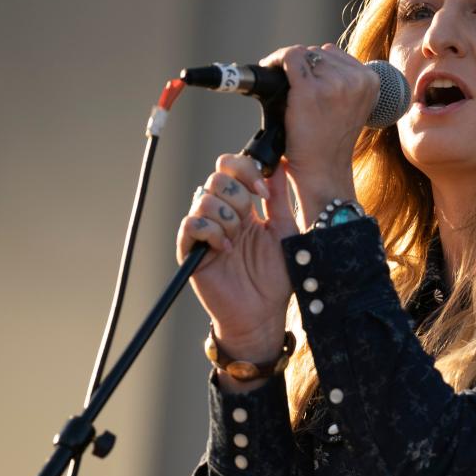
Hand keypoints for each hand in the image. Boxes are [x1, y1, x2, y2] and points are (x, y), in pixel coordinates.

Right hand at [177, 152, 298, 363]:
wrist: (263, 311)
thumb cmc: (276, 275)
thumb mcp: (285, 230)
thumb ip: (280, 198)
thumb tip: (281, 164)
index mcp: (243, 206)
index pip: (231, 168)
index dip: (246, 170)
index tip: (263, 191)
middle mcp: (221, 214)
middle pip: (216, 178)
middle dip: (238, 195)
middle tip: (251, 219)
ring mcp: (205, 230)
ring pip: (204, 199)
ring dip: (227, 218)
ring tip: (237, 241)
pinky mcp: (191, 249)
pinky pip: (192, 224)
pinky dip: (212, 232)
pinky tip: (226, 249)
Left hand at [258, 43, 376, 225]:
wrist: (322, 171)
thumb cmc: (329, 142)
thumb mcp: (349, 106)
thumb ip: (341, 80)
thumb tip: (316, 53)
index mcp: (370, 82)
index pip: (334, 55)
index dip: (314, 64)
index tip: (301, 76)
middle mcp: (356, 80)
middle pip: (318, 53)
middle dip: (302, 68)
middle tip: (292, 89)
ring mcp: (335, 84)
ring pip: (303, 55)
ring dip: (290, 68)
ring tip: (286, 91)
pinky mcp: (310, 90)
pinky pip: (289, 57)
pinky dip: (276, 61)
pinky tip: (269, 71)